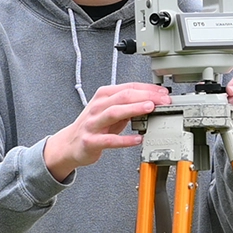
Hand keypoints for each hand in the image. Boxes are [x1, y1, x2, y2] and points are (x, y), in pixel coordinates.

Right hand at [44, 83, 170, 180]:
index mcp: (103, 96)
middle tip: (162, 100)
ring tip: (150, 109)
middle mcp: (97, 107)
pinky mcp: (90, 141)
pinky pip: (109, 140)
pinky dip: (124, 139)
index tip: (163, 93)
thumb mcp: (109, 111)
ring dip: (134, 109)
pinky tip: (137, 139)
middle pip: (122, 96)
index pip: (128, 87)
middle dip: (145, 96)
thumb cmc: (93, 126)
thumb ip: (128, 105)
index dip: (147, 89)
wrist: (69, 144)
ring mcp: (92, 124)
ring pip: (114, 112)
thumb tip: (152, 101)